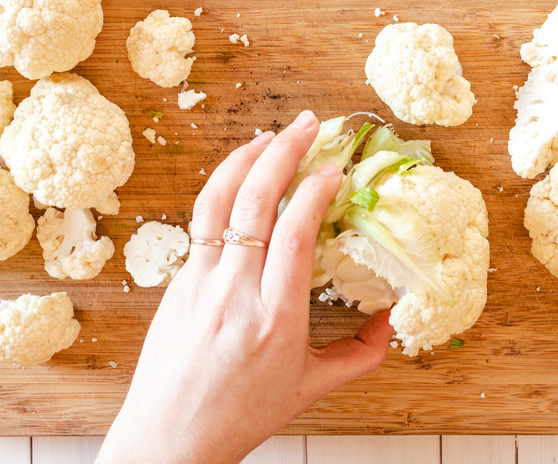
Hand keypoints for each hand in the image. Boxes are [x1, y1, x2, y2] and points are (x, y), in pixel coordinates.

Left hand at [97, 111, 393, 463]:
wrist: (168, 440)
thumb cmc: (239, 416)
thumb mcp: (310, 390)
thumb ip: (360, 356)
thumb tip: (390, 325)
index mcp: (275, 319)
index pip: (295, 233)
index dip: (316, 190)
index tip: (335, 168)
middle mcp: (234, 293)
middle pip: (256, 202)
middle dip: (284, 152)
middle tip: (309, 124)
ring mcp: (199, 283)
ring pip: (218, 201)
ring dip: (245, 158)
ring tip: (271, 134)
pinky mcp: (178, 282)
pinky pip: (201, 220)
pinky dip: (222, 187)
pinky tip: (240, 176)